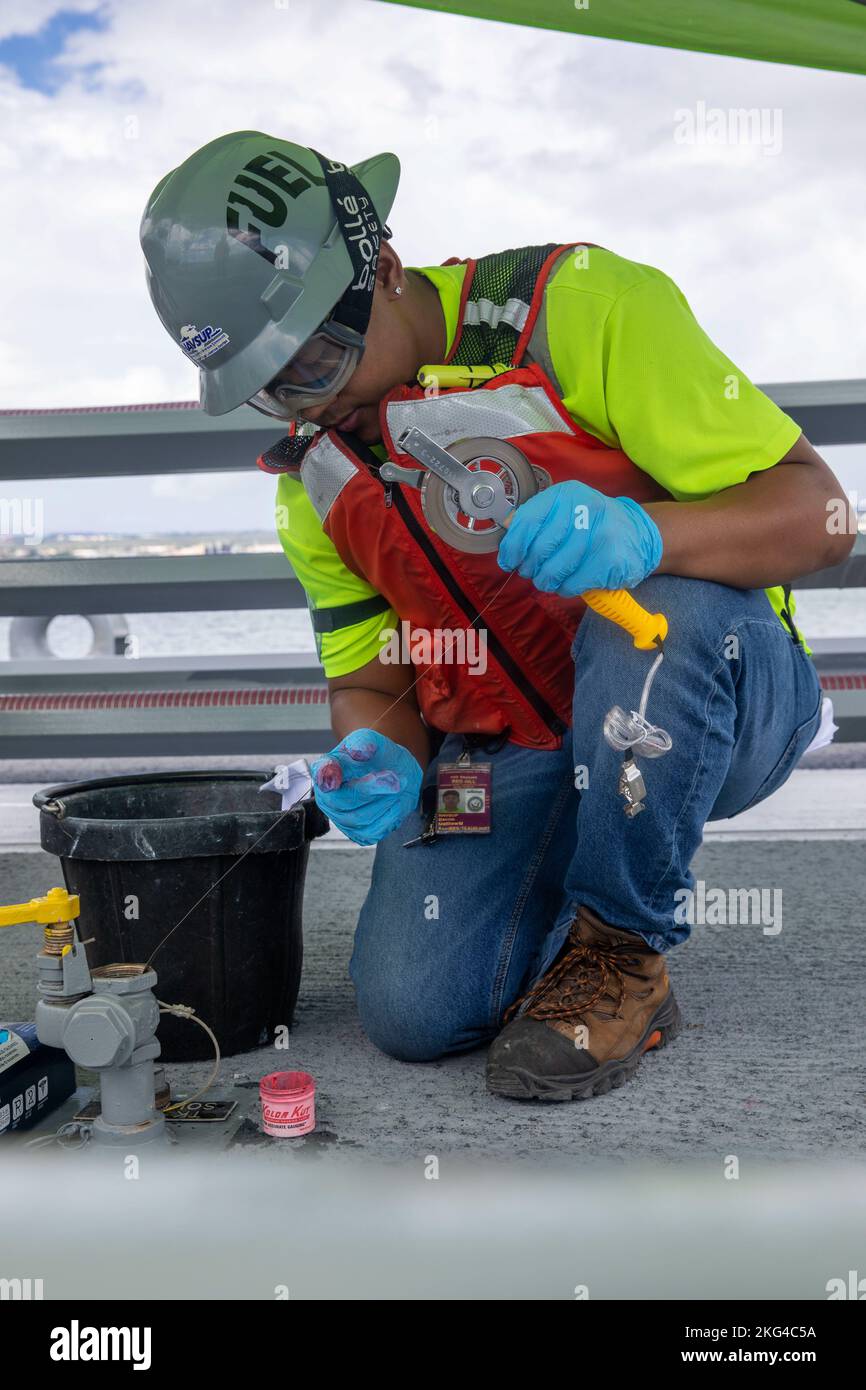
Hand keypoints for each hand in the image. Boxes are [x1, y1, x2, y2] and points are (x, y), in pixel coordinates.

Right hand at [310, 728, 422, 845]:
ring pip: (361, 818)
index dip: (327, 775)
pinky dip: (390, 816)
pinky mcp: (360, 834)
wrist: (395, 771)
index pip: (322, 774)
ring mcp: (342, 818)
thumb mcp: (372, 740)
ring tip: (397, 785)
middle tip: (393, 776)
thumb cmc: (377, 756)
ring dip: (385, 801)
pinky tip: (395, 802)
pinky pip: (375, 831)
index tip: (337, 775)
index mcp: (326, 770)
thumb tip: (358, 751)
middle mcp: (328, 797)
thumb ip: (364, 743)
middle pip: (343, 800)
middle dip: (371, 788)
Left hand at [497, 480, 662, 595]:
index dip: (513, 546)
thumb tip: (507, 532)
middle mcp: (584, 509)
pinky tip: (568, 582)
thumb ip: (536, 519)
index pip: (528, 521)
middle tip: (530, 572)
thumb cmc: (590, 525)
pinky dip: (565, 588)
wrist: (636, 535)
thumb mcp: (564, 511)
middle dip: (529, 567)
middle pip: (539, 549)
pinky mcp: (610, 559)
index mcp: (566, 494)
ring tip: (548, 579)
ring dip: (546, 580)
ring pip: (554, 569)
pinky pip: (572, 583)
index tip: (508, 561)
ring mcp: (600, 534)